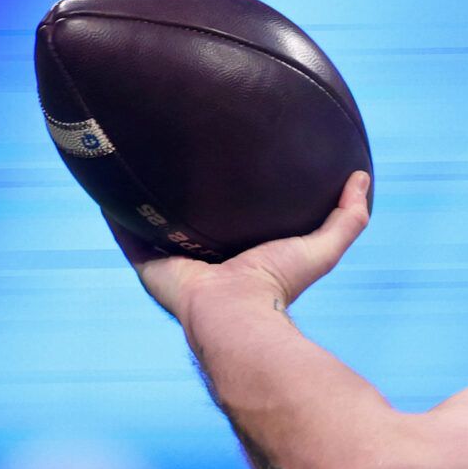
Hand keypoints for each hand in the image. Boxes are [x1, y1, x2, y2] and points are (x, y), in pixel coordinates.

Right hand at [118, 171, 371, 325]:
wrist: (236, 313)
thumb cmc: (278, 286)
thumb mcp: (322, 248)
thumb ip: (348, 218)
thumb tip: (363, 179)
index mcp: (238, 258)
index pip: (232, 224)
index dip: (229, 200)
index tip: (228, 167)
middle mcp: (203, 260)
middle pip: (189, 222)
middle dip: (183, 196)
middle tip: (177, 154)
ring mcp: (171, 261)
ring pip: (154, 223)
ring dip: (145, 197)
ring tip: (136, 157)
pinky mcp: (146, 263)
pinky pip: (124, 232)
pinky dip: (114, 210)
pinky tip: (104, 181)